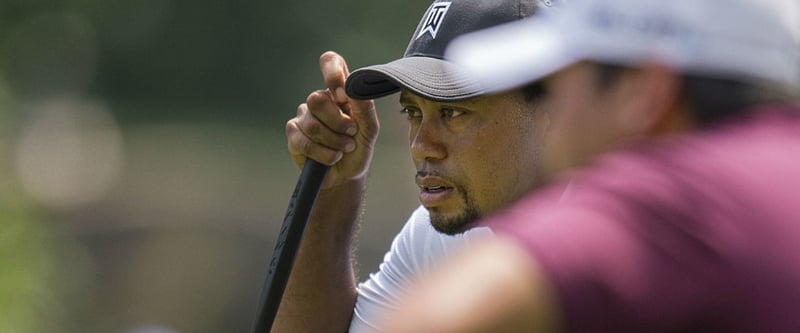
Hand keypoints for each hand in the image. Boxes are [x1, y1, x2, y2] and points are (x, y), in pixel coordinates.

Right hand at [286, 51, 379, 189]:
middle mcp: (319, 100)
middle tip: (351, 134)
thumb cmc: (358, 149)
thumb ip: (364, 108)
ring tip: (344, 149)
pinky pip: (304, 141)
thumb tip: (353, 88)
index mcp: (339, 91)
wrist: (346, 176)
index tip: (341, 95)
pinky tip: (332, 157)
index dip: (332, 73)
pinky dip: (323, 153)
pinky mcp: (293, 135)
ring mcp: (304, 116)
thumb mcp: (369, 131)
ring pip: (313, 124)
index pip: (331, 63)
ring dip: (334, 142)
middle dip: (338, 123)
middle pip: (317, 99)